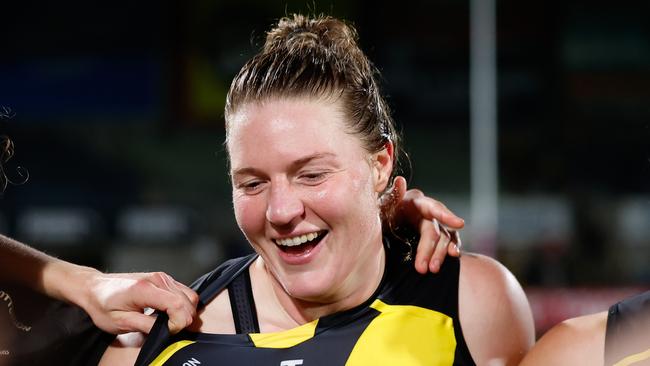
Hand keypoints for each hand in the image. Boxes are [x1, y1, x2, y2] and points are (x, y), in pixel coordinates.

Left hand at [76, 269, 198, 334]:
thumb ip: (145, 325)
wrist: (94, 287)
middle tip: (170, 331)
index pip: (177, 305)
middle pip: (188, 300)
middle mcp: (157, 279)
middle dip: (185, 320)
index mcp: (144, 289)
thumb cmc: (103, 305)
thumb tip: (167, 330)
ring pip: (190, 296)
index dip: (179, 322)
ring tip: (170, 324)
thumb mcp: (119, 322)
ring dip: (185, 312)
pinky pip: (184, 292)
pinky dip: (183, 305)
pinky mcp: (164, 278)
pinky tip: (170, 314)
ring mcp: (162, 277)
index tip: (169, 332)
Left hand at [383, 176, 463, 273]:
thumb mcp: (380, 207)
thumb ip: (392, 196)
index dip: (446, 215)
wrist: (373, 231)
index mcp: (414, 202)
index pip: (433, 207)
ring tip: (433, 269)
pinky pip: (448, 242)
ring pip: (444, 238)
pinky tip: (453, 256)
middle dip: (431, 249)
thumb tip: (400, 180)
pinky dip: (450, 249)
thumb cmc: (377, 216)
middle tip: (422, 269)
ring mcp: (432, 224)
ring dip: (440, 254)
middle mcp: (426, 211)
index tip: (460, 224)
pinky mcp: (435, 237)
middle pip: (435, 229)